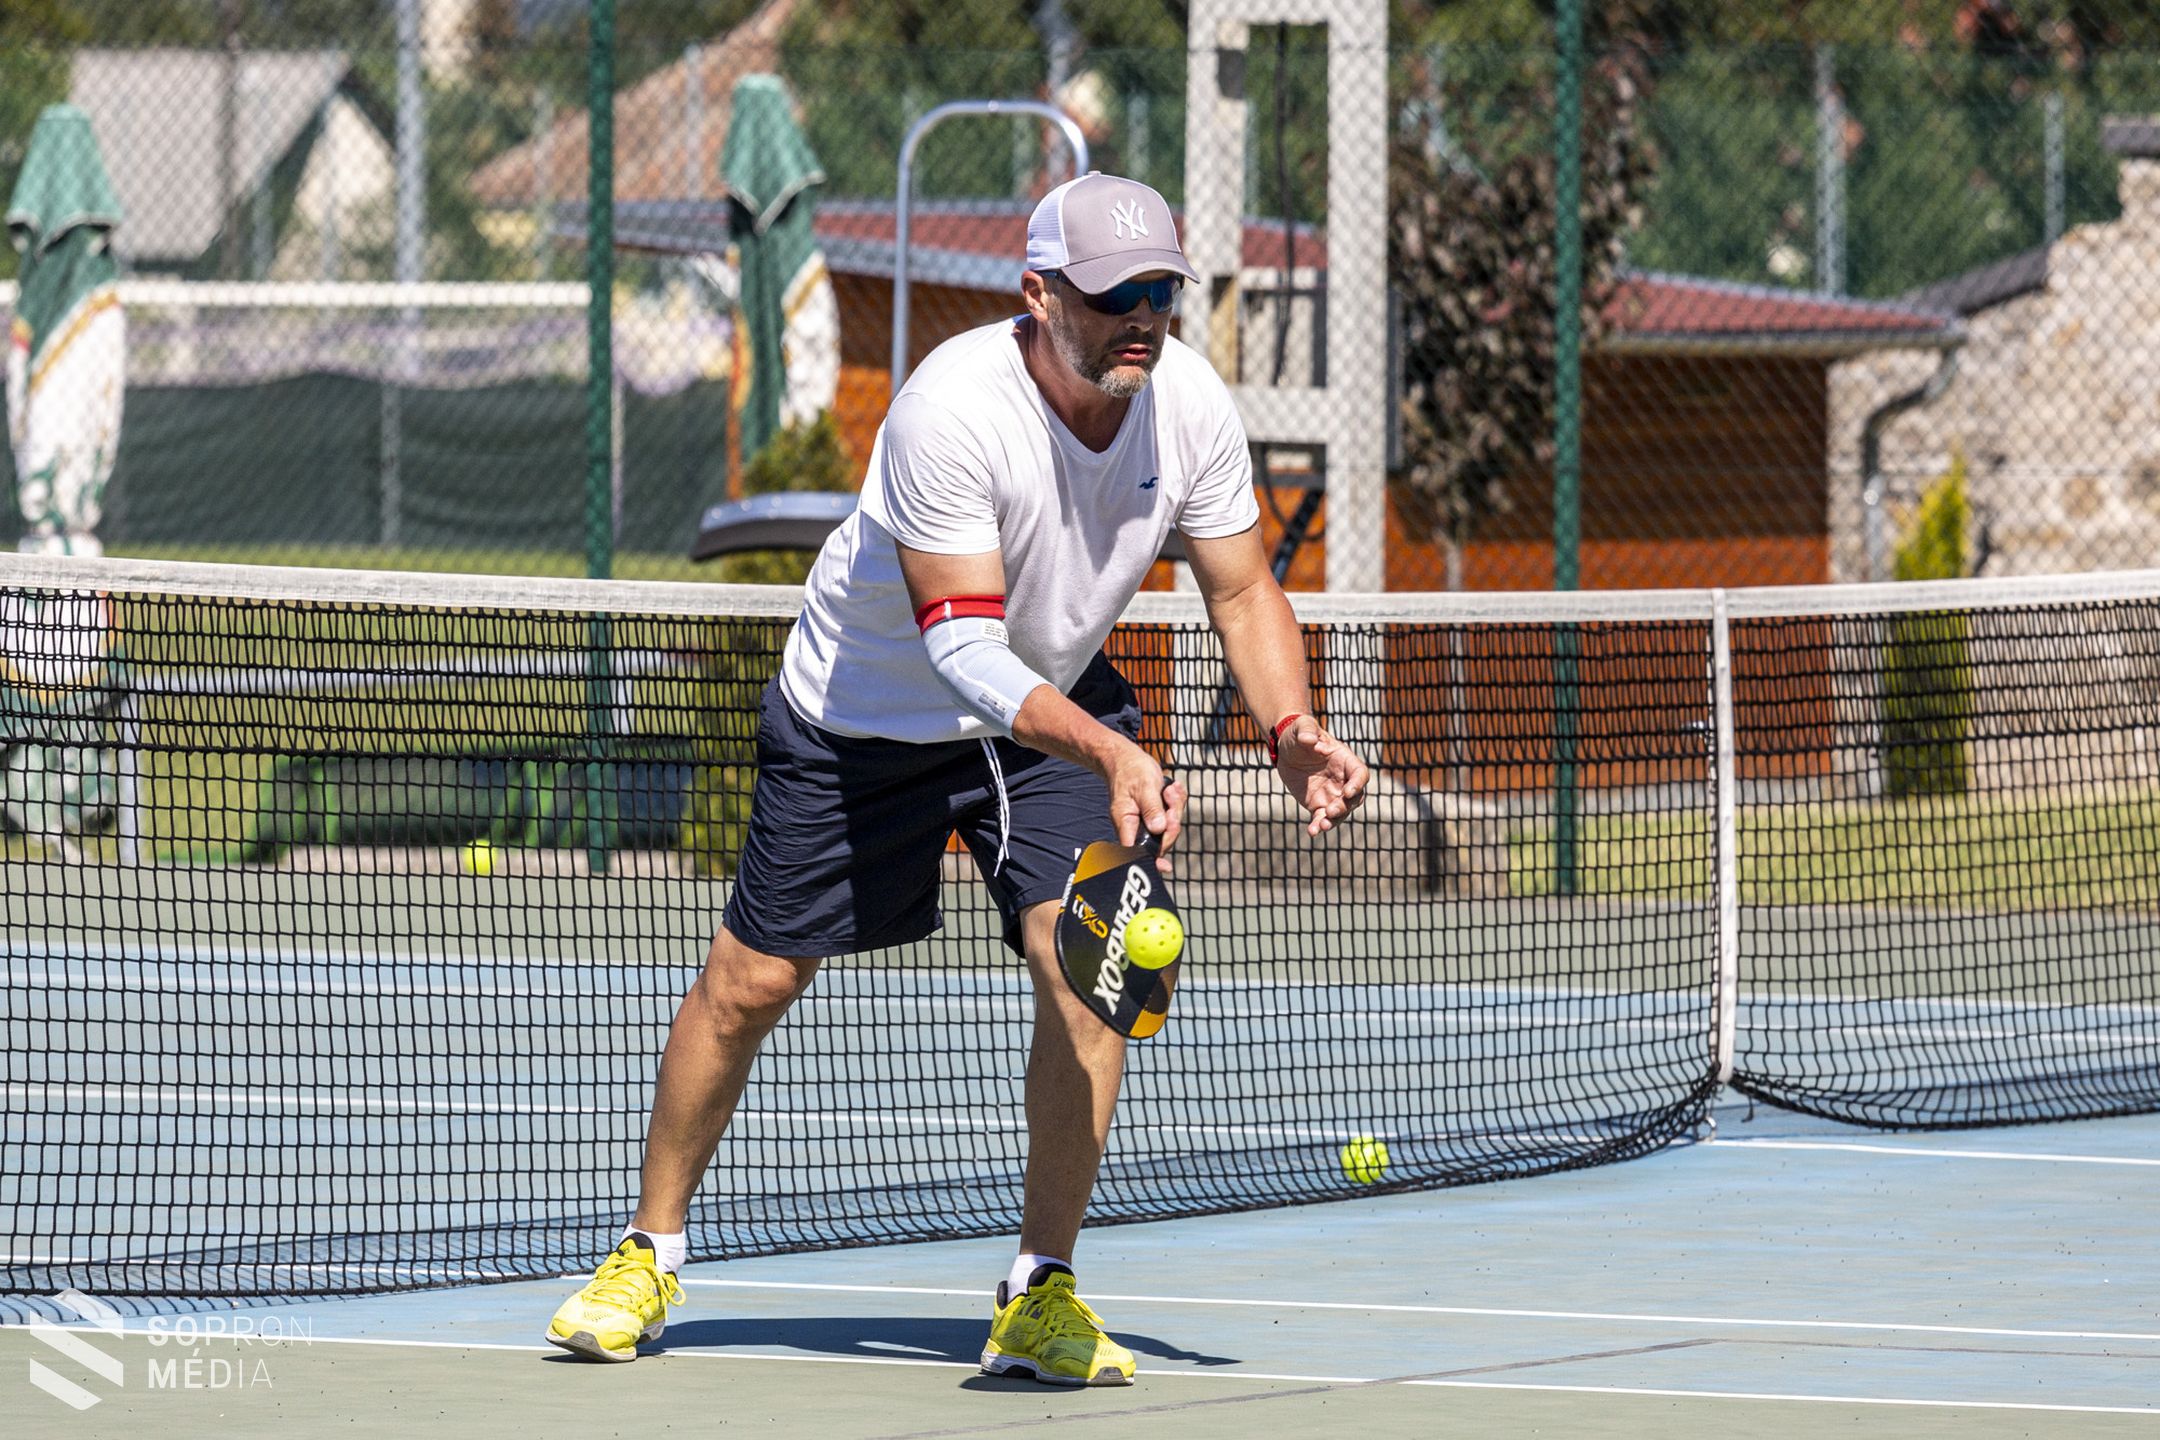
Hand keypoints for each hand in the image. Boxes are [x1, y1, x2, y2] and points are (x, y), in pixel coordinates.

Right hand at [1104, 738, 1184, 865]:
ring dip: (1175, 808)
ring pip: (1169, 828)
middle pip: (1161, 840)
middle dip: (1172, 821)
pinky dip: (1176, 803)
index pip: (1136, 850)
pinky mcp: (1156, 816)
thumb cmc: (1130, 770)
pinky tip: (1172, 789)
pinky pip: (1172, 817)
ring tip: (1170, 790)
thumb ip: (1151, 808)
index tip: (1165, 867)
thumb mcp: (1143, 786)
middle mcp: (1135, 827)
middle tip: (1171, 798)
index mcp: (1126, 822)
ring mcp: (1147, 822)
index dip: (1151, 861)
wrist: (1126, 759)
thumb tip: (1159, 828)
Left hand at [1274, 718, 1368, 835]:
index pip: (1359, 774)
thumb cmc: (1299, 733)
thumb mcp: (1301, 727)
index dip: (1358, 784)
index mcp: (1345, 760)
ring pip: (1341, 812)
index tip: (1349, 792)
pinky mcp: (1318, 805)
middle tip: (1331, 811)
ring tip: (1321, 826)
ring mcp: (1332, 794)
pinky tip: (1312, 832)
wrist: (1287, 749)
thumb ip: (1307, 730)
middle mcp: (1343, 780)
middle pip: (1354, 798)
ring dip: (1334, 820)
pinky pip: (1321, 818)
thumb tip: (1309, 740)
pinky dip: (1318, 826)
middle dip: (1345, 806)